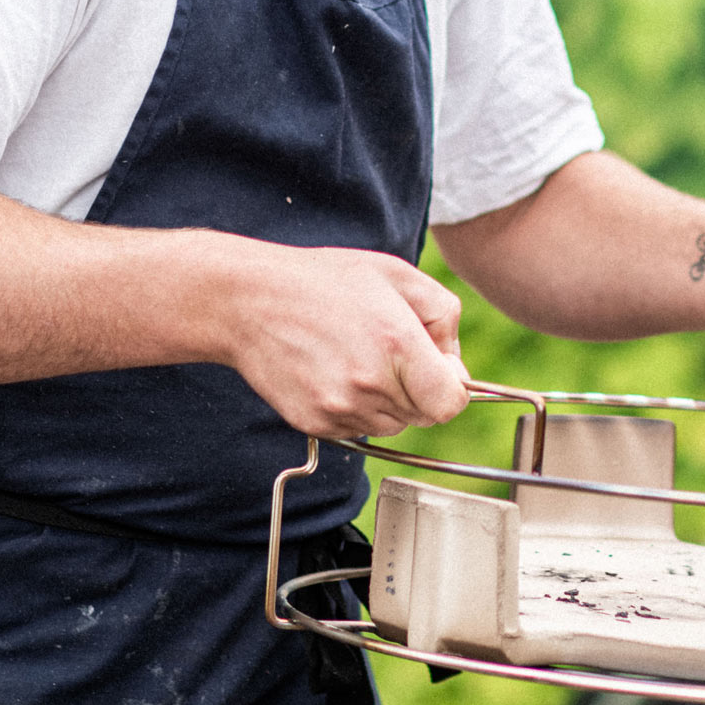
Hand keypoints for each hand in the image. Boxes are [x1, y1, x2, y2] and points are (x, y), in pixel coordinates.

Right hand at [218, 240, 469, 438]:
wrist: (246, 300)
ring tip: (358, 358)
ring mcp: (341, 408)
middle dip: (420, 389)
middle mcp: (371, 383)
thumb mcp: (397, 275)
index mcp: (398, 345)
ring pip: (393, 425)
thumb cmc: (324, 281)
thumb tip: (457, 364)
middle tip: (391, 353)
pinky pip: (358, 429)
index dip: (451, 388)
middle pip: (424, 415)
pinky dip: (356, 408)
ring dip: (389, 401)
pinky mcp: (316, 423)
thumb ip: (443, 315)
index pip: (451, 403)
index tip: (438, 369)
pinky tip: (334, 371)